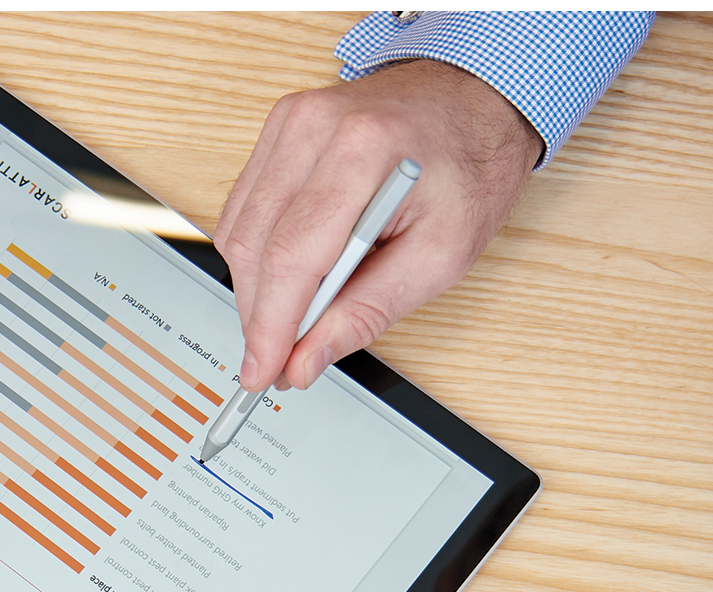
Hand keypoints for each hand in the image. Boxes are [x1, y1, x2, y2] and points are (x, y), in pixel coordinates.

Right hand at [213, 58, 542, 392]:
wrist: (474, 98)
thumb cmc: (469, 166)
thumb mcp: (442, 255)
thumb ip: (367, 312)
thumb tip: (305, 359)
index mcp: (363, 152)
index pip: (290, 257)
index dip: (270, 325)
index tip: (262, 372)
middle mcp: (314, 128)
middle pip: (254, 247)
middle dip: (259, 315)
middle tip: (277, 359)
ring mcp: (290, 123)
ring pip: (238, 231)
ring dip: (257, 288)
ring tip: (291, 317)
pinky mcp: (278, 128)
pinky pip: (243, 208)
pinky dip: (257, 253)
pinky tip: (291, 272)